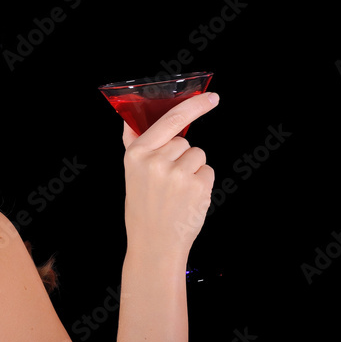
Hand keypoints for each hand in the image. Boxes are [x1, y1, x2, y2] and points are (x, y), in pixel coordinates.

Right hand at [121, 92, 218, 267]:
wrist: (154, 244)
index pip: (170, 120)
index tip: (212, 97)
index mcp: (137, 153)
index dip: (194, 106)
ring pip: (198, 156)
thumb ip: (134, 144)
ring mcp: (178, 174)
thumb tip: (128, 120)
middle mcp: (156, 160)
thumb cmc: (143, 206)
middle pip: (185, 141)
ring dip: (193, 170)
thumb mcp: (131, 172)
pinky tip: (188, 199)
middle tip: (167, 181)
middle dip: (181, 156)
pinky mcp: (197, 187)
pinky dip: (202, 184)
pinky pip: (208, 172)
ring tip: (177, 192)